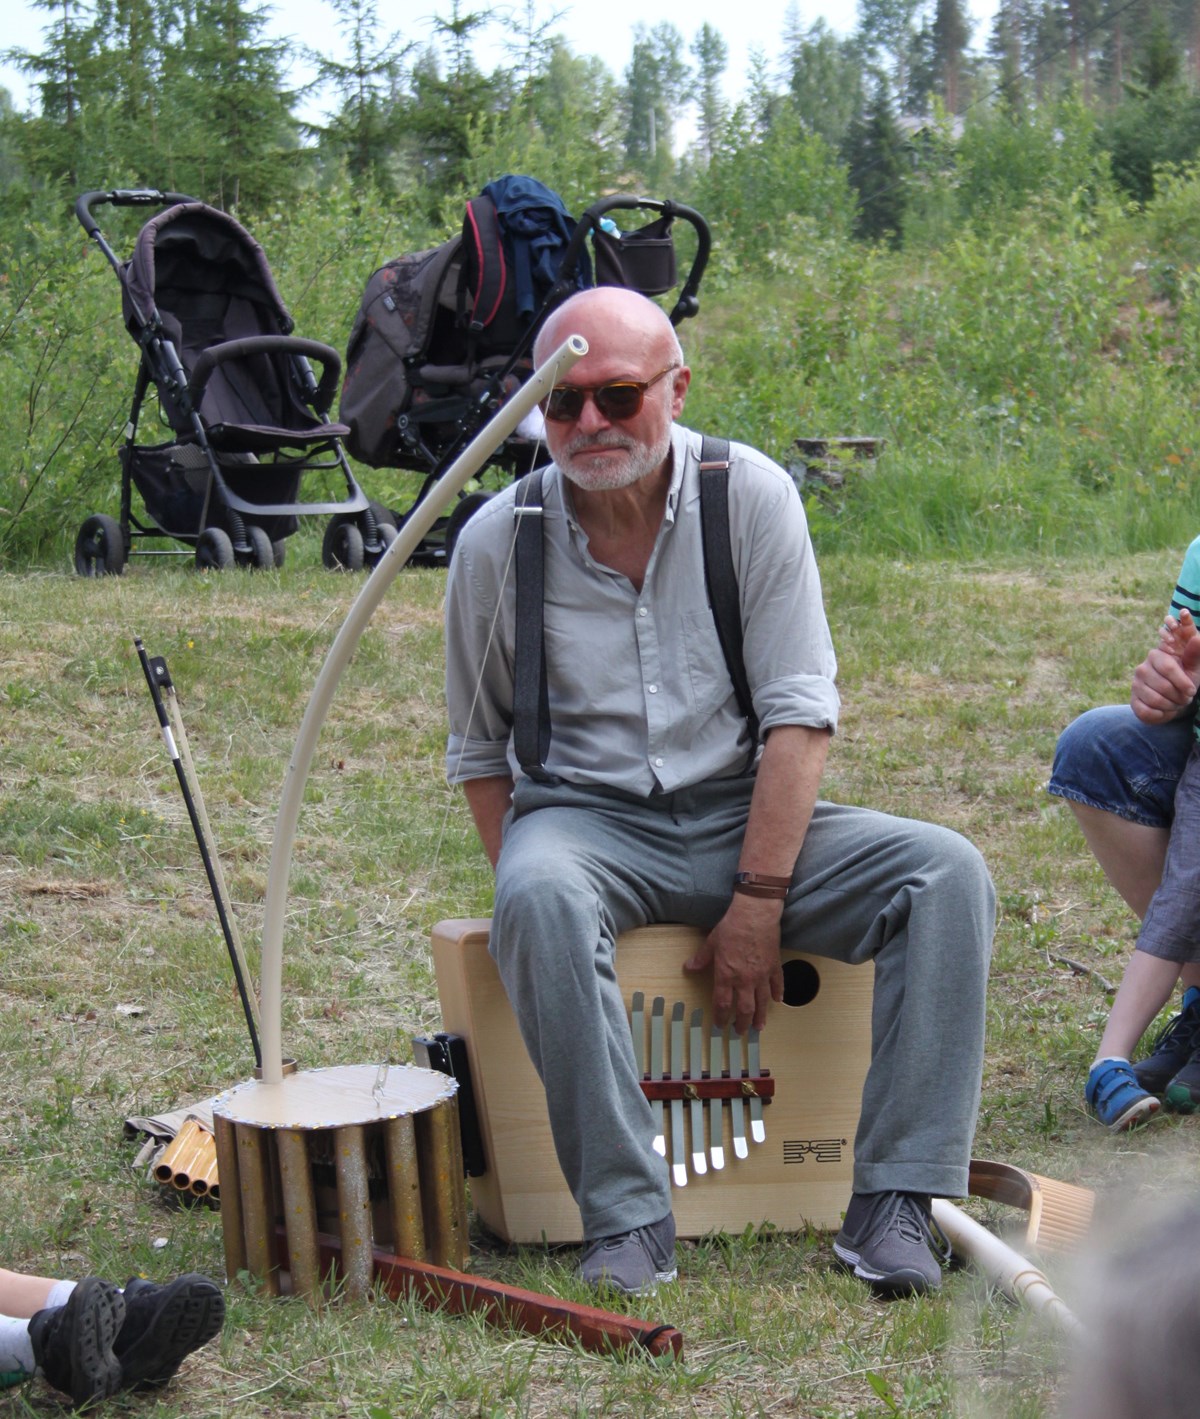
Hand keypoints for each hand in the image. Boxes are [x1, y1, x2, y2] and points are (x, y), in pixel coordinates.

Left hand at [684, 897, 784, 1034]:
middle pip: (744, 1009)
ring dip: (760, 1016)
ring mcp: (762, 975)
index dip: (720, 1016)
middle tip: (740, 1032)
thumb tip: (690, 967)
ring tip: (759, 1027)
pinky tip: (777, 1000)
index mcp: (726, 975)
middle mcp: (744, 979)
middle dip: (742, 1023)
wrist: (755, 914)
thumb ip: (702, 958)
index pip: (722, 1003)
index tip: (720, 1024)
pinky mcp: (774, 966)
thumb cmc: (732, 926)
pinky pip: (777, 984)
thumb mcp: (712, 942)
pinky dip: (778, 993)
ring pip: (762, 1002)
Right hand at [1132, 614, 1199, 722]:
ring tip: (1175, 703)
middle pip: (1163, 687)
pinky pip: (1146, 712)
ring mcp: (1135, 685)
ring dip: (1171, 706)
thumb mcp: (1193, 665)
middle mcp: (1141, 669)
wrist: (1173, 696)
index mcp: (1155, 656)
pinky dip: (1160, 715)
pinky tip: (1164, 710)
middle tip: (1184, 698)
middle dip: (1179, 697)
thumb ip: (1194, 653)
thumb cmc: (1185, 677)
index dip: (1183, 683)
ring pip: (1155, 700)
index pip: (1169, 668)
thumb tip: (1198, 638)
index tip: (1192, 691)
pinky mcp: (1133, 701)